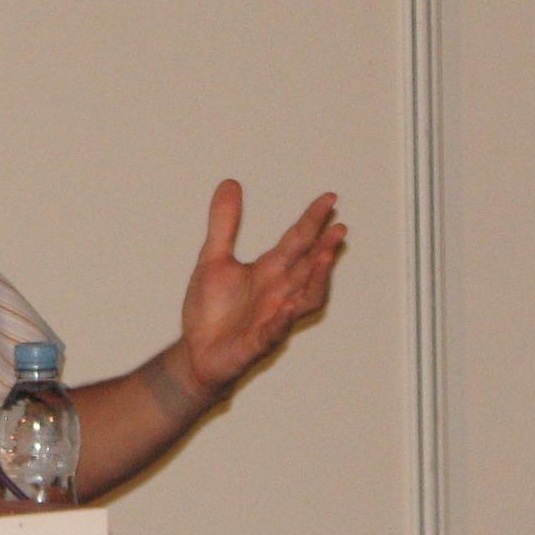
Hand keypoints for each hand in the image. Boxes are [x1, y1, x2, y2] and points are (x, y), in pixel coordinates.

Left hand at [178, 180, 345, 392]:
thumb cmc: (211, 310)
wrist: (196, 352)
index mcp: (269, 271)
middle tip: (338, 228)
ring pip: (304, 299)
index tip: (330, 199)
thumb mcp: (213, 259)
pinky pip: (274, 332)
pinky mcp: (257, 342)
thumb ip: (224, 223)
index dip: (312, 221)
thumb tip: (230, 182)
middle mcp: (277, 292)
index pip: (296, 241)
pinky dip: (282, 321)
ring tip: (323, 258)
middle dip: (324, 249)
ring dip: (315, 280)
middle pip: (307, 267)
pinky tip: (286, 308)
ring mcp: (272, 318)